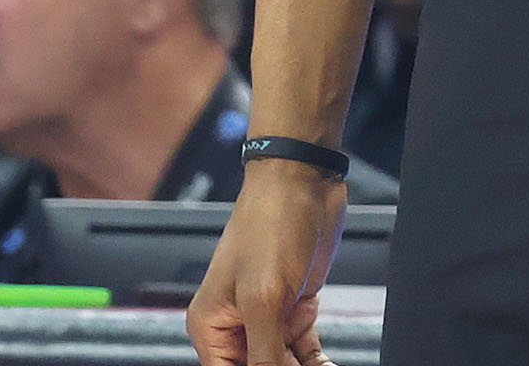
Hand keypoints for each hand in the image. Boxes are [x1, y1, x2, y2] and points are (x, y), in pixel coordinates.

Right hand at [188, 163, 343, 365]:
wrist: (303, 181)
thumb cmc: (270, 224)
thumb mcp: (264, 299)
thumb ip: (264, 353)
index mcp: (212, 326)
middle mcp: (236, 325)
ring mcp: (268, 316)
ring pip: (283, 365)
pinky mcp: (294, 307)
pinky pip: (303, 351)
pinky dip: (317, 364)